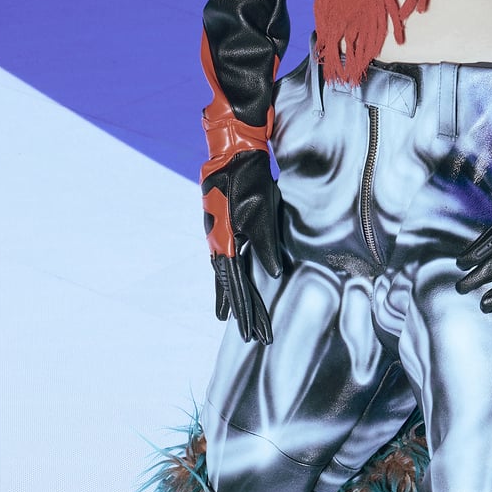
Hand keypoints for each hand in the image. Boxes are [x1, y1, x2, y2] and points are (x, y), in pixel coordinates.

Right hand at [202, 154, 284, 344]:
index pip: (239, 287)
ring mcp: (218, 237)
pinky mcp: (222, 228)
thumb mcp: (261, 211)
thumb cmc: (249, 180)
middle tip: (253, 338)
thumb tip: (273, 275)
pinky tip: (228, 286)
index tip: (256, 334)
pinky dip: (226, 280)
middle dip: (243, 312)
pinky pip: (223, 262)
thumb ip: (265, 245)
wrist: (232, 153)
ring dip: (232, 299)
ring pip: (226, 276)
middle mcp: (219, 244)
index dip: (249, 312)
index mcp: (227, 243)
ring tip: (232, 321)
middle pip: (232, 286)